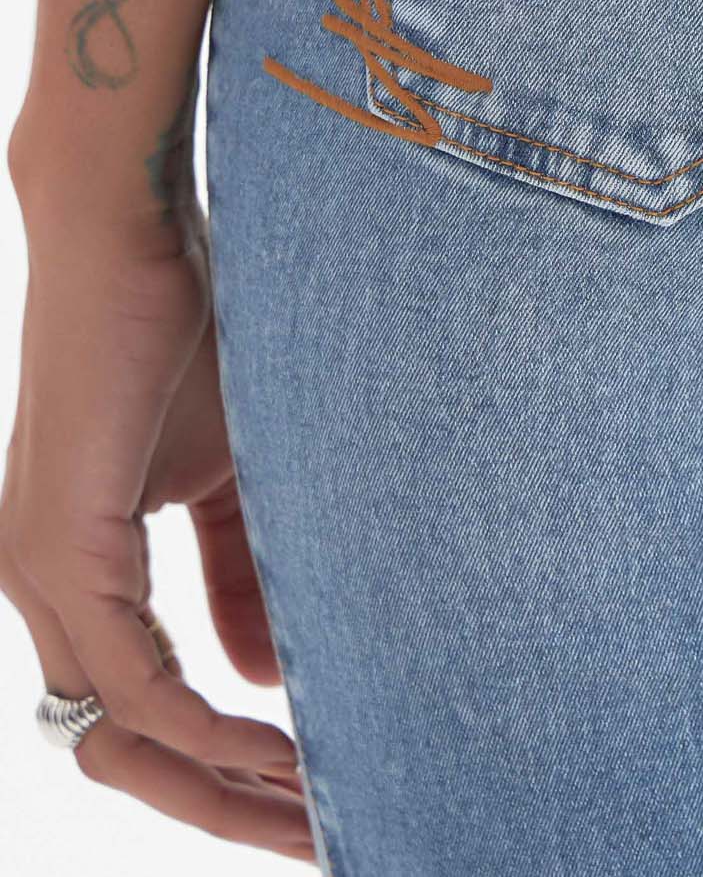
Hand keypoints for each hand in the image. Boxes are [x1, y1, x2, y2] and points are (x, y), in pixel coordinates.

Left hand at [0, 206, 317, 861]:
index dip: (224, 770)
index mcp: (75, 574)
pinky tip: (275, 744)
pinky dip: (206, 726)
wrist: (129, 231)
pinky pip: (135, 679)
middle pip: (126, 752)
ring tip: (313, 810)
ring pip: (124, 734)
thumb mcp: (229, 477)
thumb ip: (240, 577)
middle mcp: (41, 590)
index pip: (143, 711)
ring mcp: (39, 574)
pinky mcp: (59, 546)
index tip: (313, 791)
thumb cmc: (183, 334)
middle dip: (226, 809)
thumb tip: (275, 679)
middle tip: (318, 839)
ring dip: (222, 785)